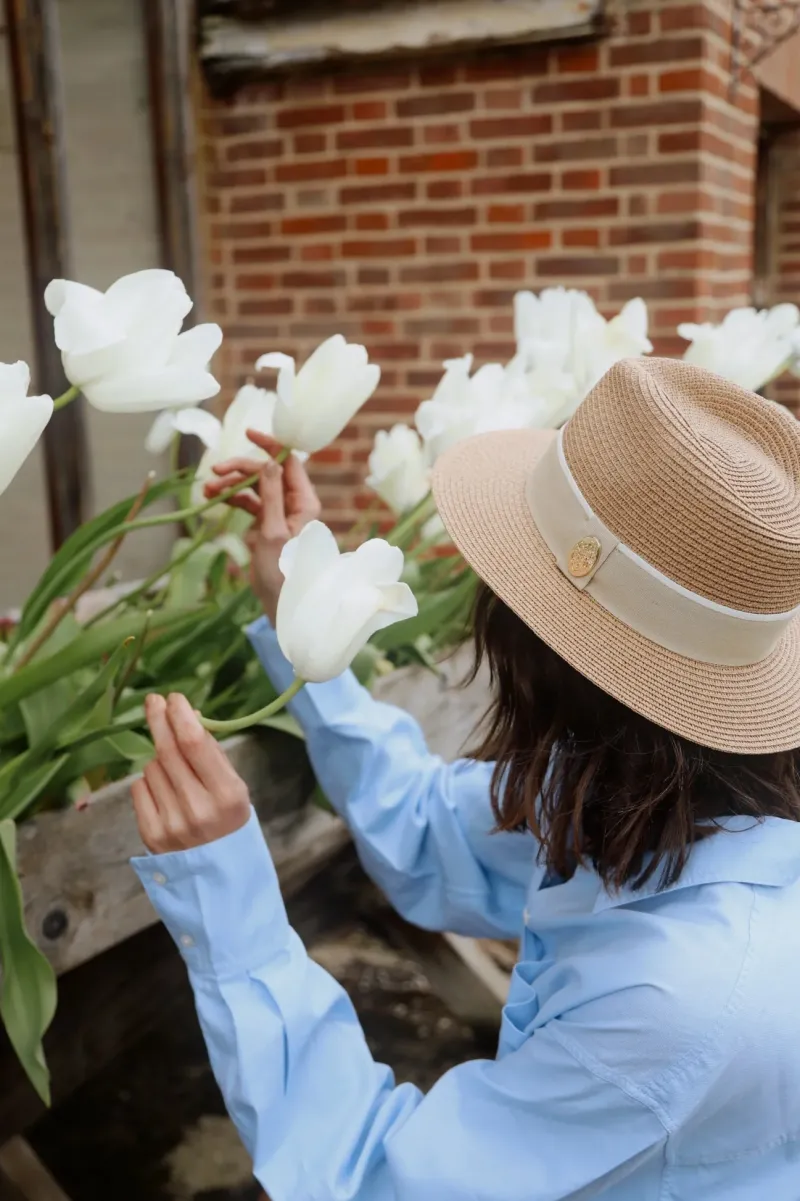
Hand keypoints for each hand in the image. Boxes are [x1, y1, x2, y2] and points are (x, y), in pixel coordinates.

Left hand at [132, 693, 250, 852]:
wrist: (220, 877)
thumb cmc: (230, 823)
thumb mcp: (235, 788)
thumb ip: (211, 754)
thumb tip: (187, 716)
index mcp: (227, 795)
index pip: (194, 743)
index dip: (180, 715)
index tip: (174, 698)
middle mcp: (197, 809)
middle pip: (168, 750)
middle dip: (159, 720)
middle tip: (154, 701)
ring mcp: (171, 823)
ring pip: (152, 768)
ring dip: (160, 760)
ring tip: (177, 776)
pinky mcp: (150, 834)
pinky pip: (139, 788)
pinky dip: (149, 782)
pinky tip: (164, 792)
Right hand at [203, 431, 320, 623]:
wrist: (282, 604)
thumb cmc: (283, 572)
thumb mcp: (274, 532)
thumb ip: (271, 496)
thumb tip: (269, 462)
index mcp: (305, 502)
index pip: (289, 462)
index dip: (269, 445)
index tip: (248, 433)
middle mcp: (295, 504)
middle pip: (267, 472)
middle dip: (241, 469)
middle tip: (215, 473)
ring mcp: (281, 513)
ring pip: (255, 486)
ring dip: (232, 484)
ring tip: (208, 490)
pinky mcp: (268, 524)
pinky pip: (250, 502)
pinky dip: (233, 498)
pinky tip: (214, 497)